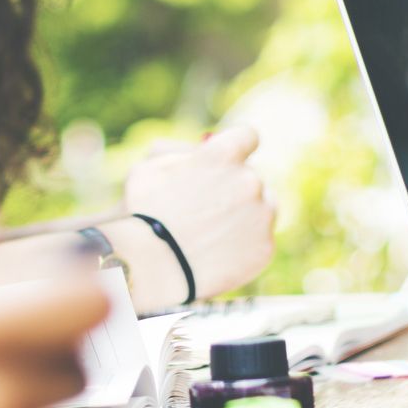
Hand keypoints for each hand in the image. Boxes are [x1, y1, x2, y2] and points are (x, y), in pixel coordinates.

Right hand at [122, 129, 277, 299]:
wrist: (152, 271)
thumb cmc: (142, 216)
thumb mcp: (148, 168)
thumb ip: (179, 152)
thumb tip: (202, 147)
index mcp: (225, 153)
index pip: (248, 136)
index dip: (236, 148)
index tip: (227, 163)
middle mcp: (250, 180)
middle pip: (252, 177)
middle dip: (234, 188)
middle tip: (207, 209)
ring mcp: (262, 215)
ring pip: (263, 207)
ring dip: (246, 214)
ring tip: (213, 233)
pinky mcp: (265, 247)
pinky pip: (260, 239)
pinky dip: (244, 244)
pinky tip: (218, 253)